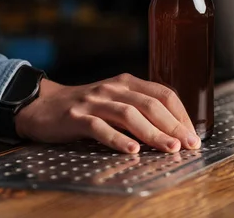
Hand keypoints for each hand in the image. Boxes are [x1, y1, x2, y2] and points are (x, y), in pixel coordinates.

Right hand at [14, 73, 200, 153]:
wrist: (41, 105)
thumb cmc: (85, 107)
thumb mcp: (114, 100)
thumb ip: (139, 109)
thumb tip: (173, 130)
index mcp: (126, 83)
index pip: (162, 94)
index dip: (180, 114)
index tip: (192, 134)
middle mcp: (112, 89)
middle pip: (149, 105)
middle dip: (173, 126)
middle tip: (189, 144)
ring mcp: (94, 102)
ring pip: (129, 115)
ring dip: (152, 133)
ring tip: (170, 149)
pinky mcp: (76, 117)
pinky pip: (99, 128)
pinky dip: (117, 139)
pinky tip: (132, 151)